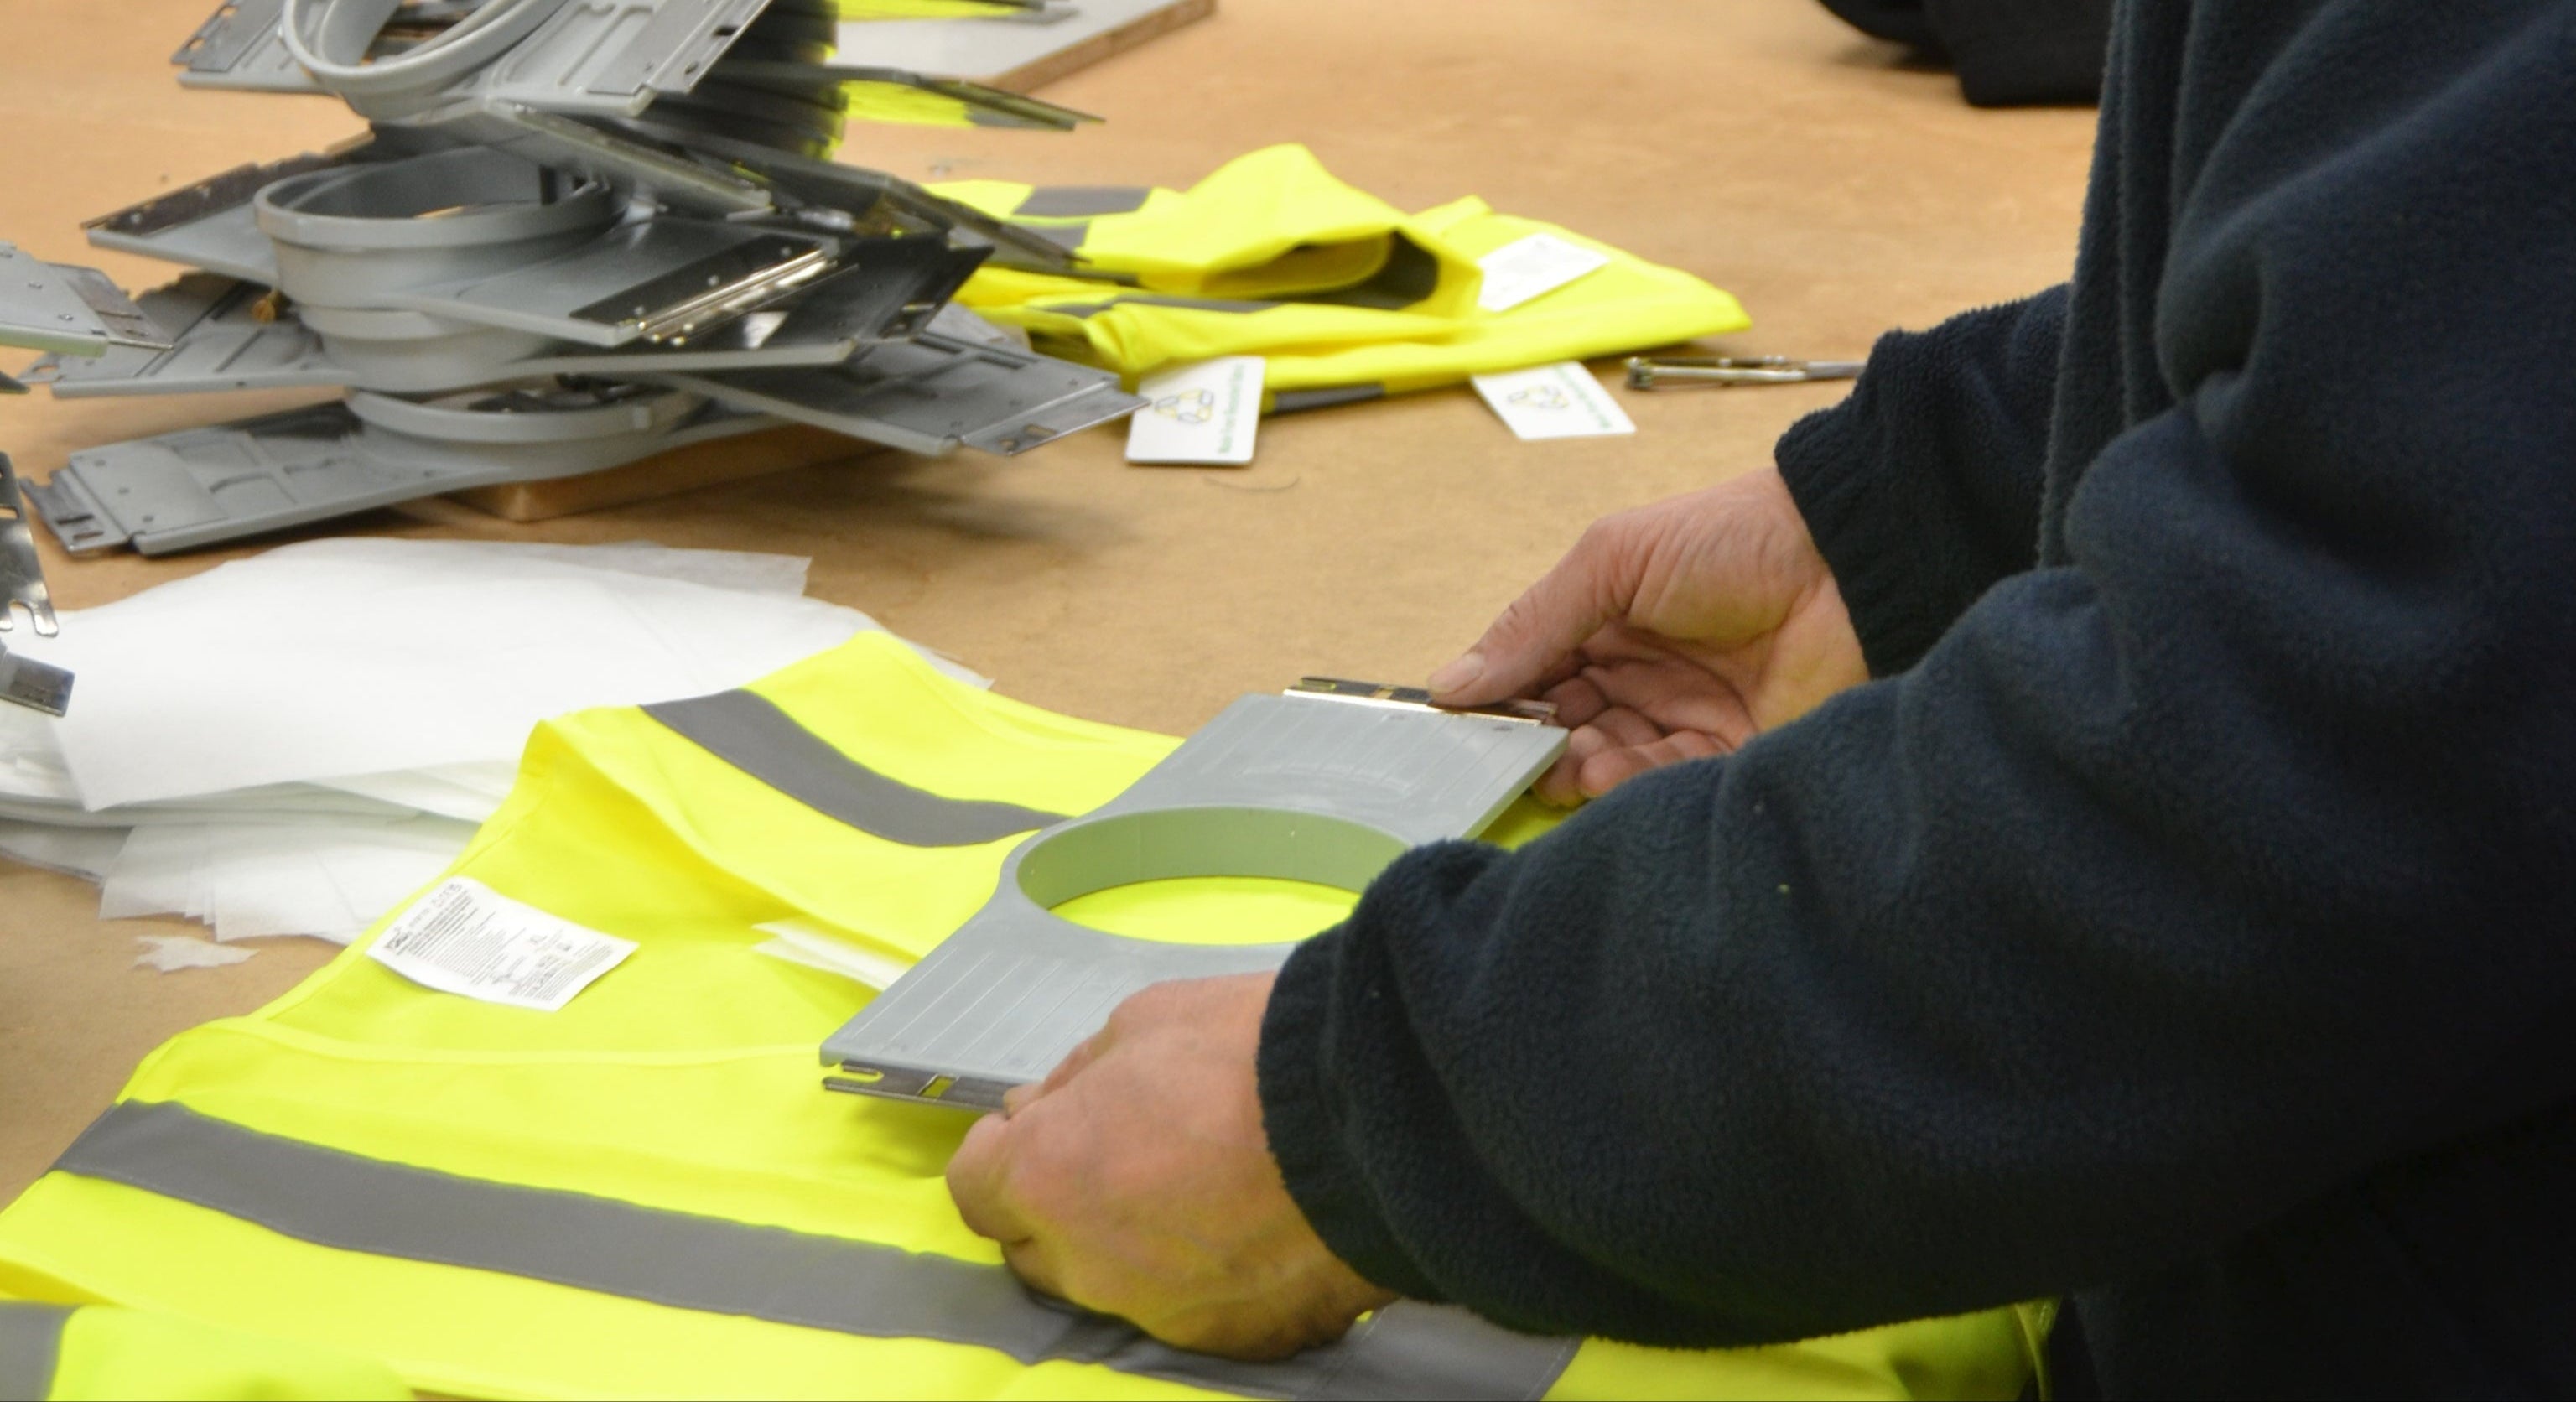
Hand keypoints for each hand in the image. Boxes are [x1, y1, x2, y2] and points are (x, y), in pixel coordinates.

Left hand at [946, 974, 1395, 1359]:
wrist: (1378, 1115)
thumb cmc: (1253, 1053)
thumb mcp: (1142, 1022)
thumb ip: (1080, 1079)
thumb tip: (1052, 1108)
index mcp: (1049, 1177)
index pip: (974, 1188)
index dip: (999, 1152)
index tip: (1030, 1128)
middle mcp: (1091, 1263)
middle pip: (1034, 1251)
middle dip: (1053, 1205)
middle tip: (1109, 1154)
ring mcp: (1163, 1311)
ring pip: (1114, 1286)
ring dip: (1130, 1244)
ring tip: (1197, 1189)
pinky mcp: (1237, 1337)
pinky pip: (1195, 1308)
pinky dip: (1207, 1274)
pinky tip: (1252, 1226)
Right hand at [1428, 469, 1866, 804]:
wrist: (1847, 560)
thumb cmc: (1731, 537)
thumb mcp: (1612, 560)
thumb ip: (1533, 623)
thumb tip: (1452, 684)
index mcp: (1602, 624)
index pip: (1530, 676)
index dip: (1496, 702)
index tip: (1461, 727)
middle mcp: (1636, 676)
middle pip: (1561, 729)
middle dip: (1533, 745)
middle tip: (1515, 753)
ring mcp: (1680, 717)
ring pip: (1604, 764)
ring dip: (1575, 769)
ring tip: (1567, 760)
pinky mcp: (1726, 756)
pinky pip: (1661, 784)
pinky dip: (1624, 785)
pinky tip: (1602, 772)